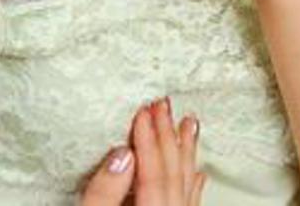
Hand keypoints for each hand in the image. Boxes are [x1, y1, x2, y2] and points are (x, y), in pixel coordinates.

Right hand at [80, 98, 205, 204]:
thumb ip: (103, 193)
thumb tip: (120, 156)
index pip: (152, 174)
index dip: (148, 140)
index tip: (142, 112)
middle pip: (171, 175)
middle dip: (166, 136)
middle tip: (162, 104)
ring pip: (184, 186)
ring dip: (184, 152)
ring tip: (187, 124)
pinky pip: (189, 204)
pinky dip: (191, 183)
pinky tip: (196, 171)